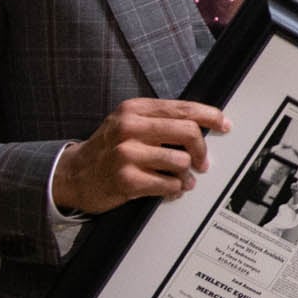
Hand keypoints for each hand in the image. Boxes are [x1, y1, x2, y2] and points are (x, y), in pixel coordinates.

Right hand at [53, 99, 229, 214]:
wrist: (74, 175)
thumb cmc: (108, 149)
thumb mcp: (129, 124)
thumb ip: (160, 121)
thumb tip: (202, 124)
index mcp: (134, 109)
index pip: (183, 108)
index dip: (210, 116)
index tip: (224, 124)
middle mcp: (129, 127)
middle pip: (188, 132)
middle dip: (202, 150)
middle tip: (203, 163)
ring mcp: (126, 153)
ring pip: (181, 161)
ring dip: (186, 175)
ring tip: (182, 179)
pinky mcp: (127, 179)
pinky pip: (169, 184)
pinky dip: (175, 189)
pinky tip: (169, 189)